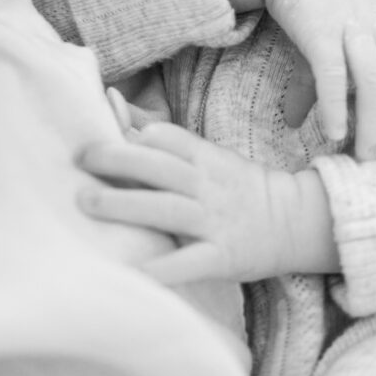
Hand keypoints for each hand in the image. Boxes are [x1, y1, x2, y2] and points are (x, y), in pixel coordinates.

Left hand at [77, 122, 337, 283]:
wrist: (294, 221)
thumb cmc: (237, 187)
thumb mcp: (208, 155)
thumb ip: (162, 136)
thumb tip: (113, 103)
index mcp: (206, 158)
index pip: (170, 138)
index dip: (138, 135)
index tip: (101, 134)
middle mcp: (209, 186)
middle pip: (162, 167)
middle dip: (120, 159)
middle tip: (82, 157)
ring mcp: (215, 221)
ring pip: (167, 209)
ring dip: (126, 204)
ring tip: (87, 202)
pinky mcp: (222, 256)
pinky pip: (188, 263)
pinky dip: (161, 269)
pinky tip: (133, 272)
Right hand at [262, 0, 375, 159]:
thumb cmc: (313, 4)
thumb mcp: (323, 45)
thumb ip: (318, 84)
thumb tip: (296, 123)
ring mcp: (352, 27)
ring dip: (373, 123)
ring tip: (361, 156)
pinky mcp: (320, 28)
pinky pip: (334, 70)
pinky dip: (335, 104)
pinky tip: (332, 132)